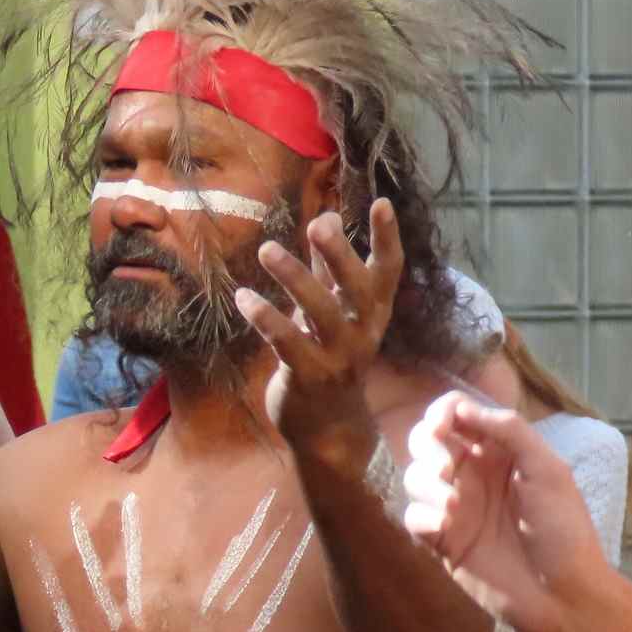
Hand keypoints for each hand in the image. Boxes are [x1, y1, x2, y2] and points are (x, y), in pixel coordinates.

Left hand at [238, 201, 402, 463]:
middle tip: (317, 223)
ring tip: (266, 249)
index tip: (382, 201)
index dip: (387, 238)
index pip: (388, 272)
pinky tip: (243, 296)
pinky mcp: (309, 377)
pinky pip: (286, 342)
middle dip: (339, 255)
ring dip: (294, 279)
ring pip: (319, 313)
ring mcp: (338, 357)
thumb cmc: (330, 358)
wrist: (329, 429)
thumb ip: (329, 267)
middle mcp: (362, 333)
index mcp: (372, 313)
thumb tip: (327, 215)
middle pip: (358, 289)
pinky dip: (265, 317)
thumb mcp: (334, 311)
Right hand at [402, 392, 610, 631]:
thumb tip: (463, 408)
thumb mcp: (548, 470)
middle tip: (448, 469)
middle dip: (428, 447)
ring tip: (455, 507)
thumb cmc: (564, 531)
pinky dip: (422, 517)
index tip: (444, 427)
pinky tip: (444, 529)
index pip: (457, 415)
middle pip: (426, 441)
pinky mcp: (444, 542)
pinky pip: (413, 518)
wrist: (562, 595)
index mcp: (500, 452)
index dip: (443, 413)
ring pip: (415, 477)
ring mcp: (457, 508)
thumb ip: (510, 432)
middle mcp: (474, 475)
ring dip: (426, 485)